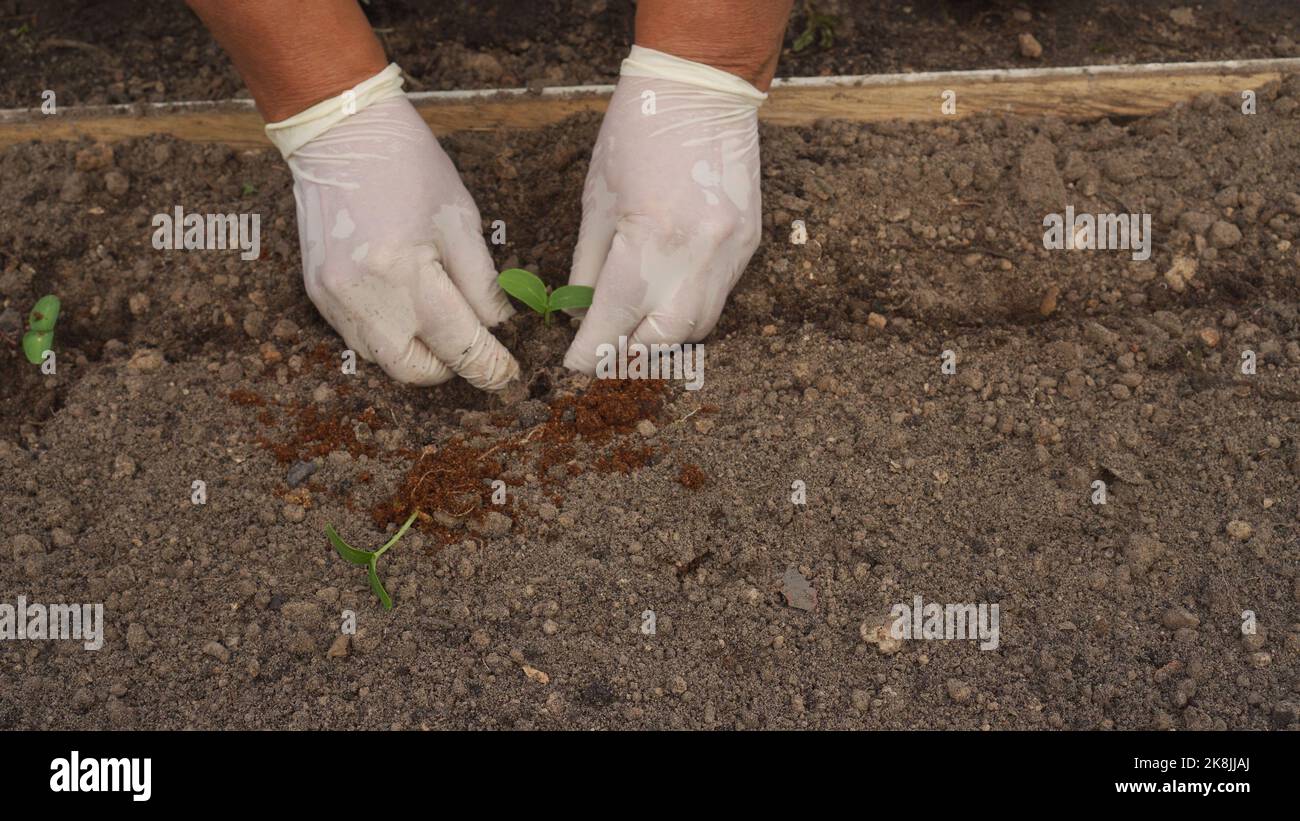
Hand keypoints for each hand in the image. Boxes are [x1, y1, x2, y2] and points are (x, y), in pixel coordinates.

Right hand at [281, 90, 517, 388]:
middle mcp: (364, 295)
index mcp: (406, 272)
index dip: (489, 366)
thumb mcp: (461, 221)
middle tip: (475, 348)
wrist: (340, 132)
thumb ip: (481, 284)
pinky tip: (405, 305)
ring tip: (440, 322)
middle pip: (414, 369)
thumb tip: (496, 329)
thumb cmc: (409, 168)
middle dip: (450, 366)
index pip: (458, 344)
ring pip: (383, 359)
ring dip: (417, 353)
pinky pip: (357, 337)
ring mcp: (334, 297)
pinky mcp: (317, 292)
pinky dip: (389, 334)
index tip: (508, 376)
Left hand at [563, 46, 764, 372]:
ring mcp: (731, 252)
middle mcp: (698, 254)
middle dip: (627, 351)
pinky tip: (665, 297)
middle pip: (662, 338)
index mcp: (651, 238)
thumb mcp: (597, 199)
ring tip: (633, 327)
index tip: (573, 364)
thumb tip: (581, 313)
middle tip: (601, 349)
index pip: (616, 318)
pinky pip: (718, 298)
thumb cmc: (639, 131)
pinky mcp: (748, 245)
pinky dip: (688, 308)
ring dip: (661, 336)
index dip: (590, 349)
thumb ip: (589, 265)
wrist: (702, 87)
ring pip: (697, 326)